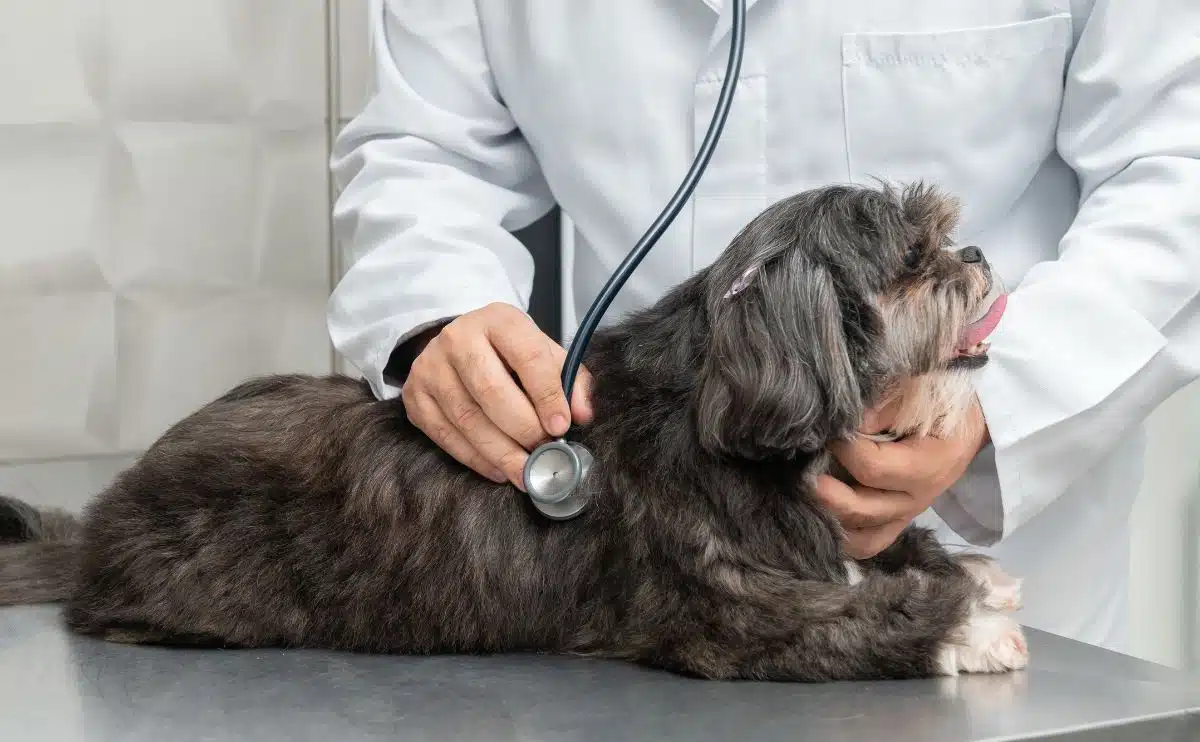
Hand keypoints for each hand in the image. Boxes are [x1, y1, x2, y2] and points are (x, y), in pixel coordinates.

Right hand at [401, 302, 594, 488]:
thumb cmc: (510, 354)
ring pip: (467, 419)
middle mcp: (458, 338)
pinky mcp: (415, 396)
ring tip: (526, 470)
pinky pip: (446, 436)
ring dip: (501, 452)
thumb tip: (583, 415)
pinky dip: (475, 459)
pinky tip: (499, 469)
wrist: (459, 346)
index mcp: (499, 320)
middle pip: (491, 391)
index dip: (547, 396)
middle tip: (545, 452)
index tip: (561, 427)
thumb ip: (570, 381)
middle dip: (523, 429)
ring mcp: (431, 367)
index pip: (528, 357)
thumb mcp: (544, 354)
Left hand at [814, 397, 989, 558]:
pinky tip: (820, 515)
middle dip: (824, 492)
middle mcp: (916, 499)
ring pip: (862, 538)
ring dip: (829, 520)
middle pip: (861, 510)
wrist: (971, 421)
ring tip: (807, 496)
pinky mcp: (896, 520)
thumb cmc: (945, 400)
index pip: (872, 468)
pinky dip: (842, 536)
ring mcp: (906, 515)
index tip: (830, 429)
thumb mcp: (922, 392)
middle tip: (802, 470)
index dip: (843, 449)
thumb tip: (849, 421)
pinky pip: (868, 543)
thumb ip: (887, 405)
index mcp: (927, 467)